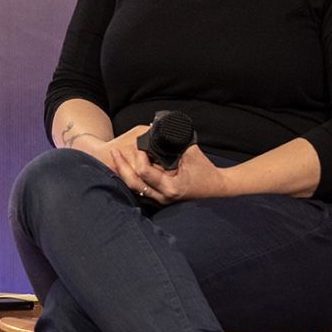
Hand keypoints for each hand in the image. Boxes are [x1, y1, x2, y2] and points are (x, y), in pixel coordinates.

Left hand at [109, 141, 228, 204]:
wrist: (218, 187)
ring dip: (123, 173)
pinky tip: (125, 168)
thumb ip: (172, 143)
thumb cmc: (206, 169)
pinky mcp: (160, 200)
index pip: (144, 171)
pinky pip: (140, 190)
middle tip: (114, 152)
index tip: (139, 144)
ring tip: (116, 159)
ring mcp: (161, 201)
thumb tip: (157, 131)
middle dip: (121, 166)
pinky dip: (132, 178)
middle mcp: (163, 197)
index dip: (139, 156)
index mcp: (171, 187)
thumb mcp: (189, 152)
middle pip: (132, 183)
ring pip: (134, 188)